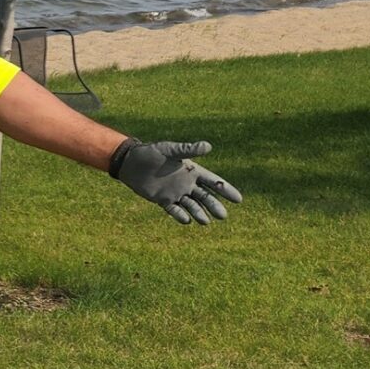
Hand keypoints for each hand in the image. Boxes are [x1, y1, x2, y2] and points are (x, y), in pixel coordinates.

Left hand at [111, 138, 242, 224]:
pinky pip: (174, 210)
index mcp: (192, 171)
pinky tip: (187, 220)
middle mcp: (186, 183)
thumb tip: (208, 146)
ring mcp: (175, 193)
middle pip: (205, 197)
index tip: (238, 199)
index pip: (213, 181)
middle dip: (214, 206)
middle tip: (223, 216)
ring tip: (206, 222)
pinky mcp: (163, 199)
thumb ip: (188, 150)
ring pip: (192, 205)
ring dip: (199, 213)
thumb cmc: (151, 152)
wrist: (130, 162)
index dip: (226, 190)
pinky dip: (180, 215)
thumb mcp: (169, 150)